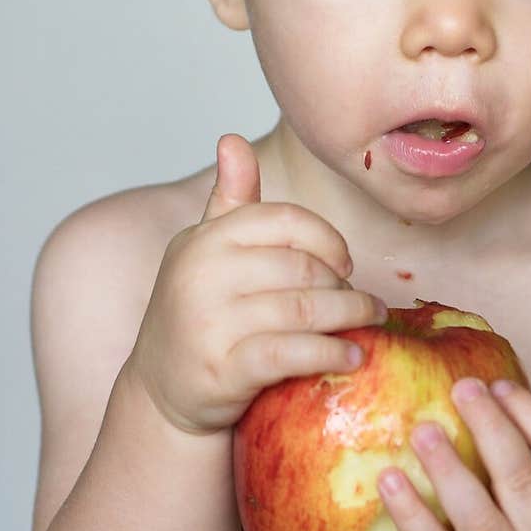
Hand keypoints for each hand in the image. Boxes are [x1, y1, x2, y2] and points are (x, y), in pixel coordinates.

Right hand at [127, 133, 386, 434]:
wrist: (162, 391)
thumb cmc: (198, 313)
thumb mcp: (205, 251)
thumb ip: (229, 200)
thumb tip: (232, 140)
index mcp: (204, 239)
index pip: (284, 220)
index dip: (327, 239)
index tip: (345, 263)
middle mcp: (202, 275)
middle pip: (301, 268)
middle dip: (342, 285)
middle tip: (362, 301)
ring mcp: (210, 322)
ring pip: (304, 309)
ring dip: (349, 317)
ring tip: (368, 323)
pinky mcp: (222, 369)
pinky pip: (292, 353)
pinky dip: (330, 353)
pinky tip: (352, 357)